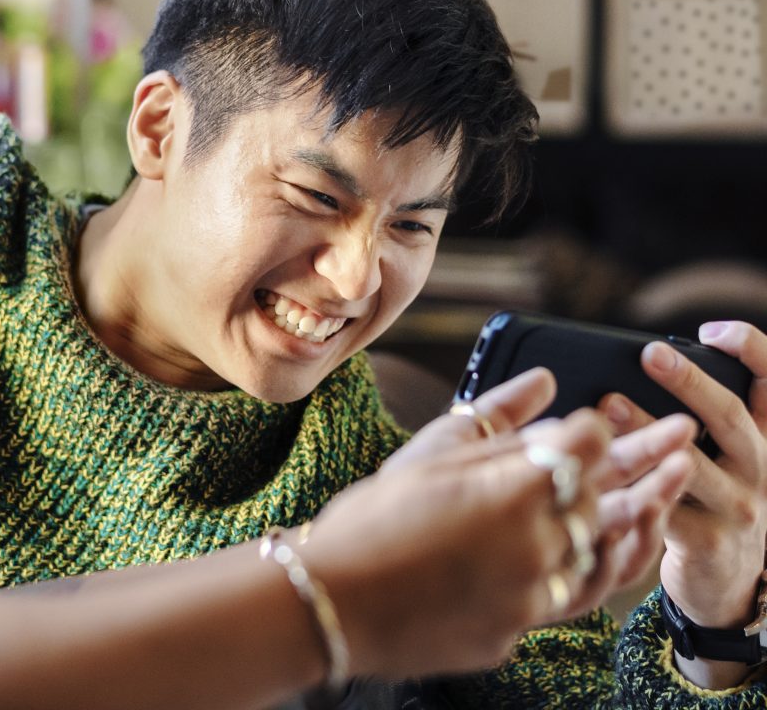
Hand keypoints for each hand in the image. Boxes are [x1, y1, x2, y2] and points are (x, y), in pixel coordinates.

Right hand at [385, 368, 694, 612]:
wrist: (338, 601)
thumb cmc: (374, 517)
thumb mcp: (432, 451)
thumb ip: (496, 413)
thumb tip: (544, 380)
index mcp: (510, 489)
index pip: (584, 445)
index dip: (595, 425)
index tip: (596, 417)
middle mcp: (532, 545)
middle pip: (604, 497)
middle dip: (635, 462)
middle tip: (671, 437)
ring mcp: (531, 596)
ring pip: (605, 554)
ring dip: (635, 518)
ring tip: (659, 492)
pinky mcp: (520, 631)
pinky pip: (575, 597)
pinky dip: (597, 568)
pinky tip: (606, 547)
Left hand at [600, 321, 766, 687]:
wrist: (731, 584)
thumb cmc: (714, 501)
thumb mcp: (727, 456)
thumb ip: (708, 415)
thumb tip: (654, 358)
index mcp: (763, 438)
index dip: (749, 351)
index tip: (712, 331)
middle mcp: (761, 468)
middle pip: (730, 416)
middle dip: (690, 381)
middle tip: (651, 354)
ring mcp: (740, 507)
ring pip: (692, 462)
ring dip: (647, 429)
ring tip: (609, 404)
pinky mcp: (709, 542)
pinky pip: (667, 510)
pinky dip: (633, 485)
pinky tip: (600, 466)